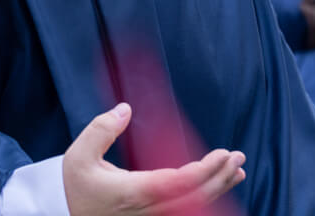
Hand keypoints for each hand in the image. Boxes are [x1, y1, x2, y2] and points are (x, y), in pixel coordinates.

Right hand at [63, 103, 245, 215]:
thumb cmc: (75, 187)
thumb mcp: (78, 156)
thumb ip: (101, 129)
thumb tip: (125, 109)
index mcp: (133, 192)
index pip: (179, 184)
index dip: (205, 171)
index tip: (223, 154)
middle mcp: (148, 210)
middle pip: (195, 198)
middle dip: (220, 177)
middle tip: (238, 157)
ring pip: (195, 208)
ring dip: (219, 188)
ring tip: (237, 170)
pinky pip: (187, 212)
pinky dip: (207, 199)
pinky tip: (218, 186)